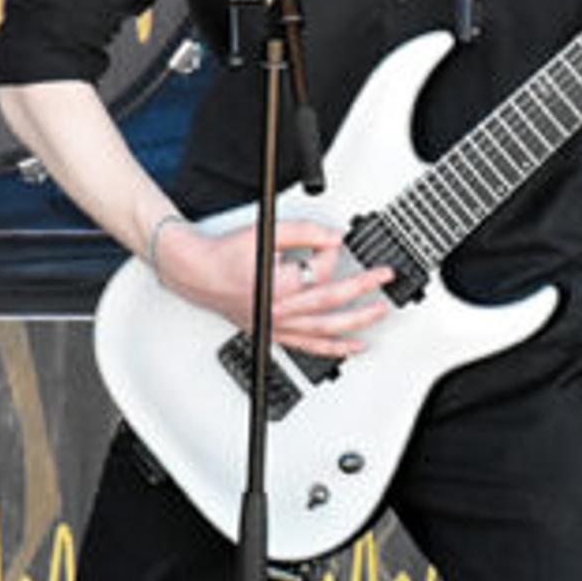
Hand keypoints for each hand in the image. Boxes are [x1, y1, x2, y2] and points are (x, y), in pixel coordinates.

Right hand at [156, 215, 392, 360]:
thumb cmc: (224, 256)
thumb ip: (304, 232)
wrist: (197, 273)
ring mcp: (276, 326)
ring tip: (377, 315)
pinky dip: (332, 348)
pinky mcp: (272, 333)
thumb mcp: (266, 233)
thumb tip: (334, 237)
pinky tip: (349, 347)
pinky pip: (308, 346)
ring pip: (324, 332)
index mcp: (278, 286)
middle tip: (384, 281)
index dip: (332, 254)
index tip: (335, 242)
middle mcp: (279, 312)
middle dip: (363, 292)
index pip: (320, 272)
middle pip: (331, 305)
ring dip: (355, 325)